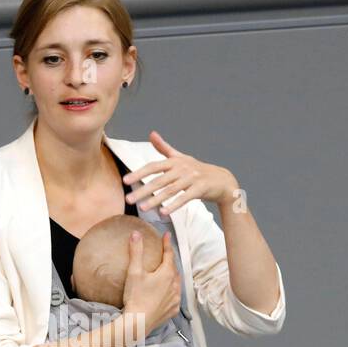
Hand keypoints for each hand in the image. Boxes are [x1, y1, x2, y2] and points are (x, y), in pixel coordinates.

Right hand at [121, 230, 180, 338]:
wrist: (138, 323)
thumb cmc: (136, 297)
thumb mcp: (134, 272)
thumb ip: (136, 252)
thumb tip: (136, 234)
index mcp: (167, 274)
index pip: (169, 254)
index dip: (167, 244)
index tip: (166, 236)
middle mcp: (175, 285)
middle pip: (174, 269)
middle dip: (170, 261)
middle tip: (165, 256)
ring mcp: (175, 299)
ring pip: (177, 283)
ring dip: (173, 277)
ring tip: (168, 274)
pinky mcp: (173, 310)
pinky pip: (175, 298)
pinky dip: (172, 292)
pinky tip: (167, 293)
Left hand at [122, 130, 239, 215]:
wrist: (222, 180)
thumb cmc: (198, 169)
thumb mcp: (181, 157)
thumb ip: (164, 148)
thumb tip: (151, 133)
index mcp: (175, 161)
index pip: (153, 166)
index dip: (138, 172)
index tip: (125, 181)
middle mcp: (182, 168)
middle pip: (159, 180)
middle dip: (143, 190)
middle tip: (129, 199)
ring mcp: (192, 178)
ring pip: (170, 190)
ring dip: (156, 200)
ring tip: (143, 208)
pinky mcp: (200, 189)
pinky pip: (185, 198)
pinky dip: (174, 205)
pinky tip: (163, 213)